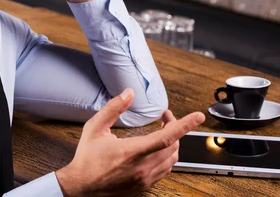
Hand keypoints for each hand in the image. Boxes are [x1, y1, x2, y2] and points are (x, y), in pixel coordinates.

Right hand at [55, 89, 205, 195]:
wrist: (81, 188)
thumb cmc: (87, 159)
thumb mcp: (95, 128)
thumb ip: (113, 108)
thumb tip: (128, 93)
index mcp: (131, 152)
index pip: (166, 137)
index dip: (184, 125)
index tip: (198, 116)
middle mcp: (142, 168)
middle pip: (173, 147)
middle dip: (176, 129)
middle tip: (166, 118)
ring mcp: (144, 179)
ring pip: (172, 160)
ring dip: (173, 143)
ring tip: (164, 132)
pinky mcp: (144, 186)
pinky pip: (165, 170)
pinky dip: (168, 157)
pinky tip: (159, 149)